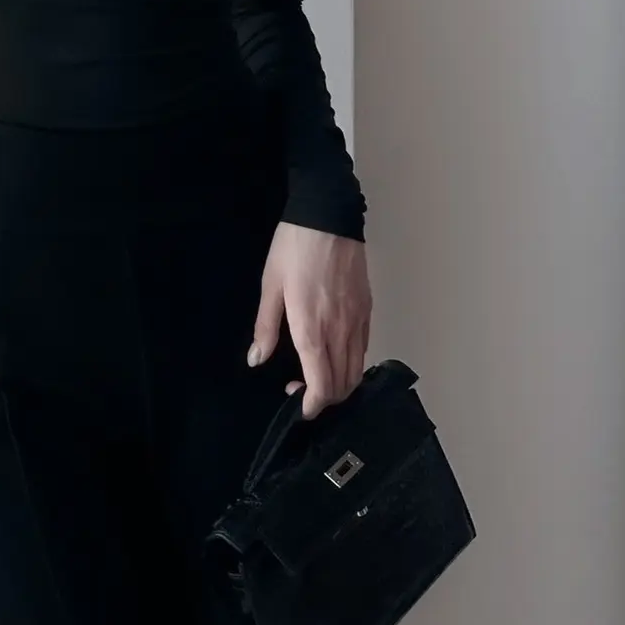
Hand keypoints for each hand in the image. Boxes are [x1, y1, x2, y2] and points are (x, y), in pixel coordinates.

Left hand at [248, 222, 370, 416]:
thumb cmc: (293, 249)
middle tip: (302, 390)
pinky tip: (334, 354)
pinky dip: (352, 363)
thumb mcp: (270, 285)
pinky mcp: (368, 309)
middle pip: (343, 384)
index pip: (322, 385)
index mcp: (312, 330)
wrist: (327, 216)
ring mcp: (358, 321)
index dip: (313, 406)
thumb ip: (265, 327)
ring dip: (340, 384)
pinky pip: (364, 349)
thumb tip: (257, 360)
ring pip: (357, 370)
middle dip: (325, 398)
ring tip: (318, 376)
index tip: (300, 408)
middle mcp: (340, 332)